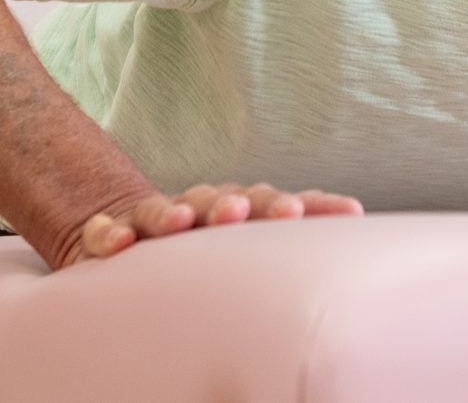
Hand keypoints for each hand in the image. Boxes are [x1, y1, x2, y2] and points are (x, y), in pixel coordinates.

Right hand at [53, 182, 363, 267]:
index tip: (351, 212)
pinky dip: (112, 235)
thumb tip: (358, 267)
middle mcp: (203, 209)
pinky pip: (109, 233)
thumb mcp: (243, 257)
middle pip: (232, 200)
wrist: (125, 234)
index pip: (284, 205)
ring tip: (185, 221)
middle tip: (282, 214)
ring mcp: (156, 220)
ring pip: (167, 209)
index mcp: (242, 213)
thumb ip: (286, 262)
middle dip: (257, 205)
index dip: (317, 206)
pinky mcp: (113, 235)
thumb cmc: (199, 253)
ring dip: (176, 213)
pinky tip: (118, 245)